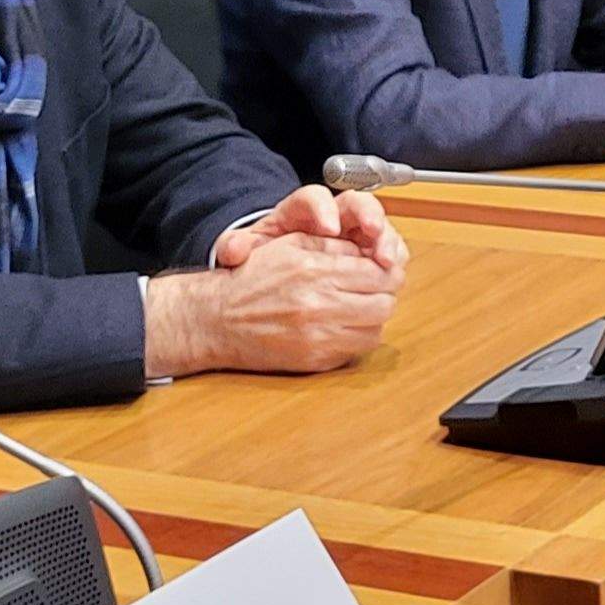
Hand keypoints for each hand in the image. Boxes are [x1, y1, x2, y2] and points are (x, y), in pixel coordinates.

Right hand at [143, 235, 398, 376]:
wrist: (217, 319)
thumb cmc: (250, 279)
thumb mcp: (290, 245)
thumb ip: (333, 246)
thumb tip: (370, 252)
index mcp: (315, 270)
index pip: (379, 272)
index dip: (387, 269)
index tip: (382, 267)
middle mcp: (319, 304)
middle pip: (384, 302)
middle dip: (385, 292)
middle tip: (375, 287)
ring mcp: (319, 336)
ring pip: (376, 328)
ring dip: (374, 316)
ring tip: (360, 305)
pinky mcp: (316, 360)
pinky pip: (357, 349)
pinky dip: (358, 336)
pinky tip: (345, 325)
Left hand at [214, 184, 405, 276]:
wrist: (281, 267)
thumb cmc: (268, 254)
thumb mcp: (249, 250)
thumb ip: (237, 246)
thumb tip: (232, 248)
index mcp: (301, 211)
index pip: (313, 198)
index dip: (323, 208)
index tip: (327, 226)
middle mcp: (334, 215)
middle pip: (356, 202)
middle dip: (367, 215)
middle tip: (373, 232)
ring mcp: (355, 232)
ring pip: (378, 223)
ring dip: (386, 238)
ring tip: (388, 258)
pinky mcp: (369, 249)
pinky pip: (388, 246)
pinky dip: (393, 256)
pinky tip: (393, 270)